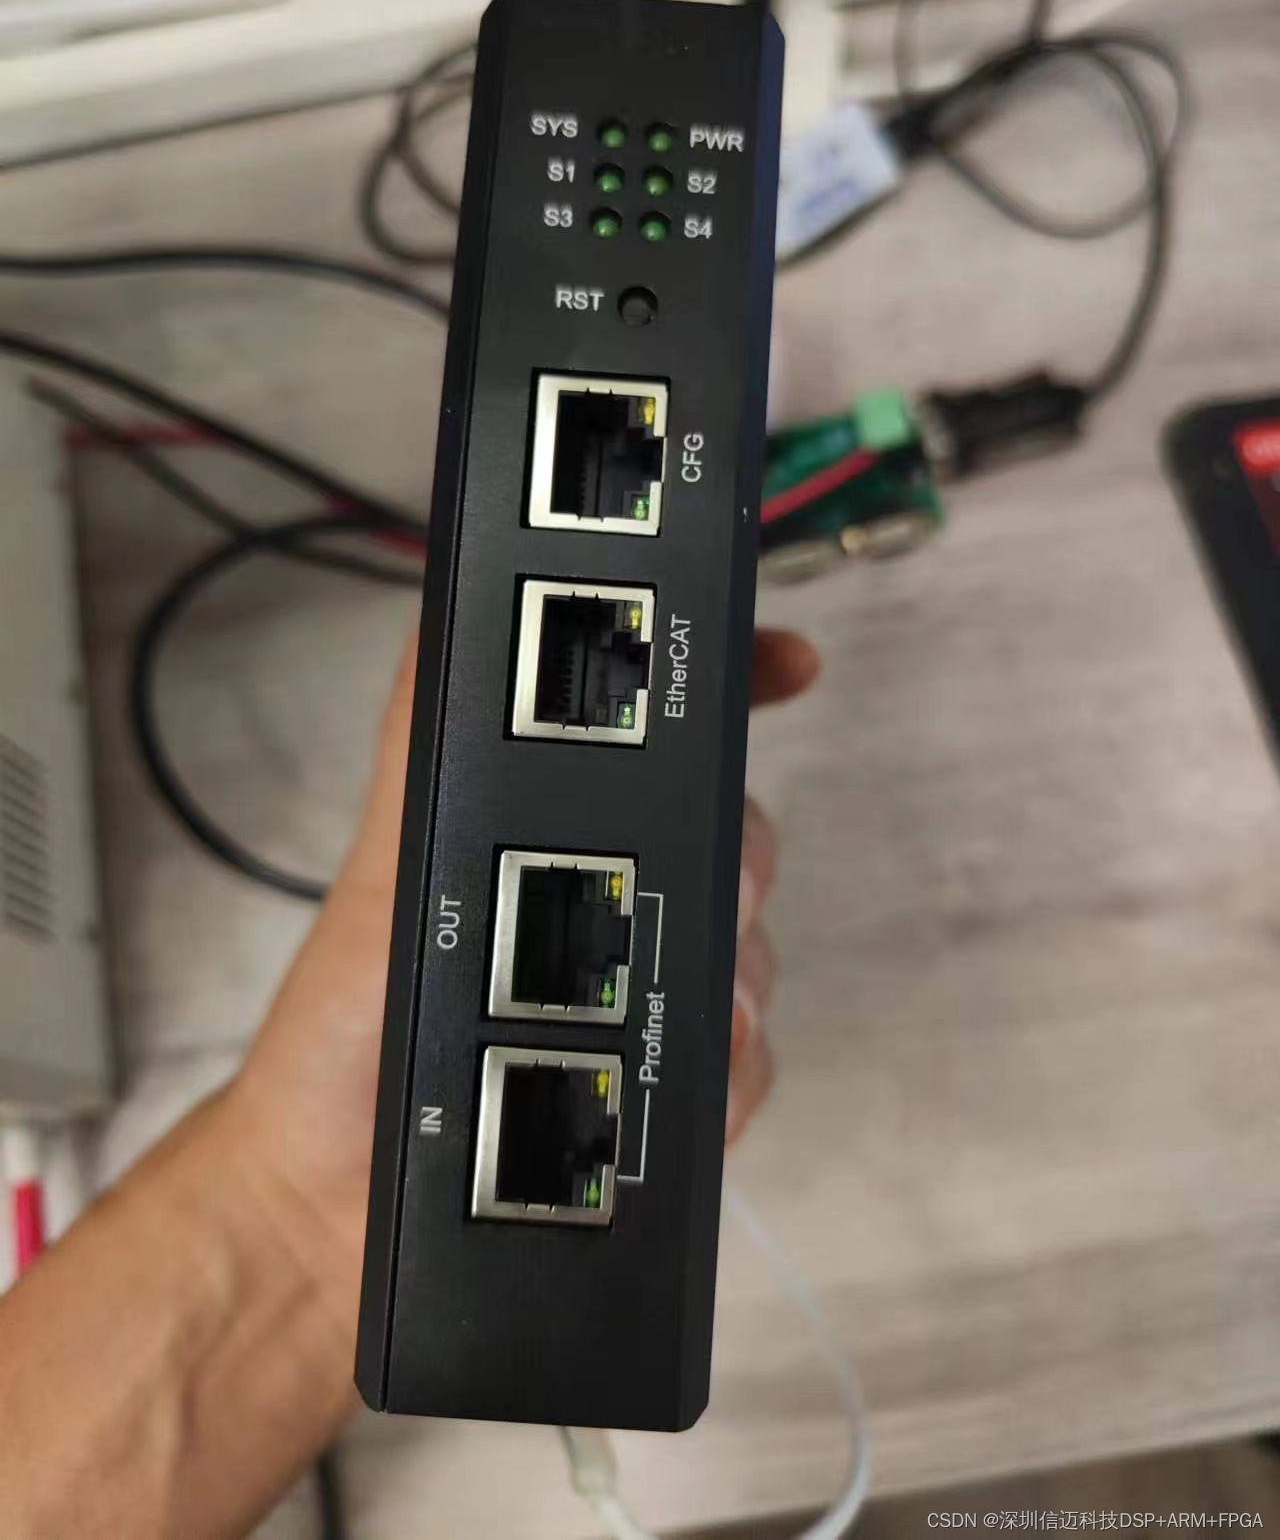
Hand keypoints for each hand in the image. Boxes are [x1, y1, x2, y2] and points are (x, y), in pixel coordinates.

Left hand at [229, 626, 818, 1340]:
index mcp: (552, 836)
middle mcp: (607, 903)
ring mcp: (640, 998)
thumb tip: (446, 613)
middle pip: (735, 840)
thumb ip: (420, 737)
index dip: (737, 687)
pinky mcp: (663, 1096)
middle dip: (736, 857)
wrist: (340, 1215)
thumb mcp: (386, 862)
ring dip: (729, 982)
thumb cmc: (345, 1035)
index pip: (664, 738)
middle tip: (698, 889)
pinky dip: (724, 1077)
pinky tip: (664, 1095)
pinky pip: (747, 1065)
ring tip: (661, 1015)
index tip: (787, 664)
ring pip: (752, 956)